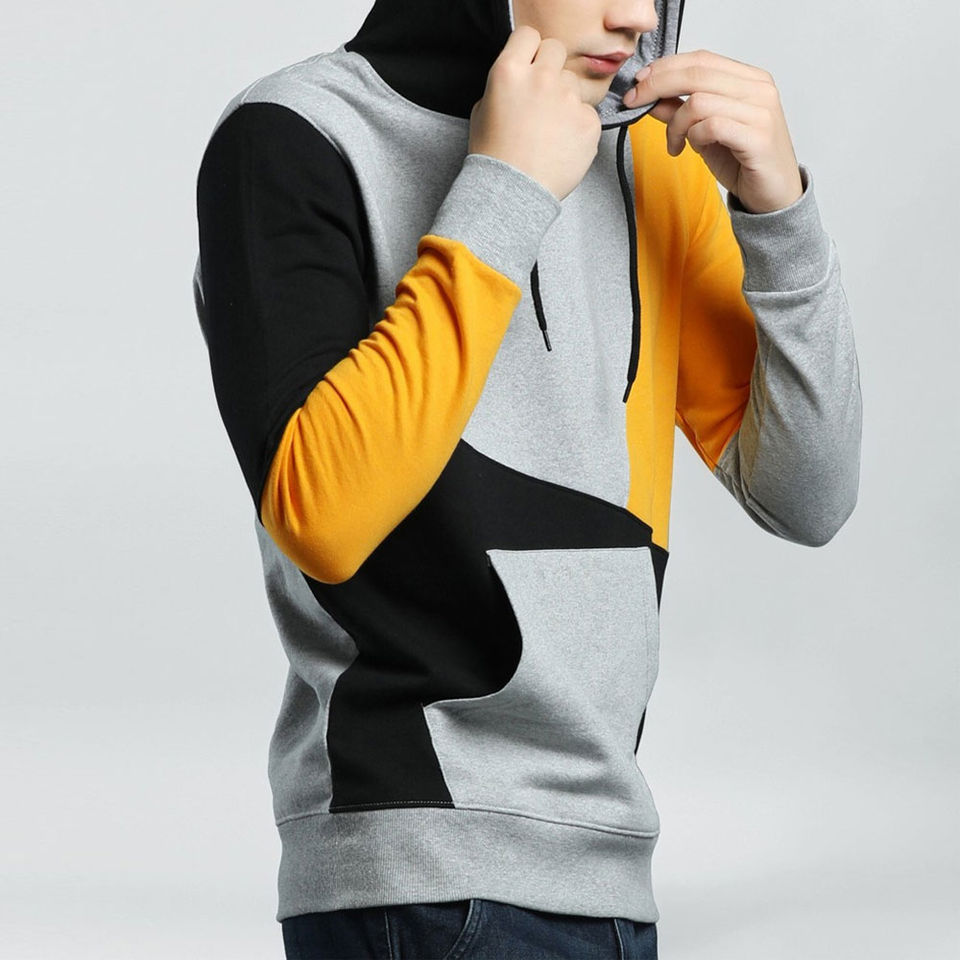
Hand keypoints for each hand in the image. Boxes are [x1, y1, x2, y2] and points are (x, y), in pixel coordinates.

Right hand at [470, 26, 601, 201]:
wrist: (513, 193)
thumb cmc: (494, 158)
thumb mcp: (483, 111)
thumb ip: (505, 86)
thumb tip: (522, 79)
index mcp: (510, 71)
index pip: (529, 35)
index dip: (530, 50)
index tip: (531, 64)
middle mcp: (541, 78)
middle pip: (556, 50)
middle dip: (551, 68)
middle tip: (543, 98)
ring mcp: (568, 99)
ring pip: (574, 84)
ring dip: (566, 100)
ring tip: (550, 132)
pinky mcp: (588, 121)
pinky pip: (587, 113)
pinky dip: (578, 128)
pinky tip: (561, 146)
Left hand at [624, 49, 803, 213]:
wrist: (773, 196)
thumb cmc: (742, 162)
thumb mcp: (703, 133)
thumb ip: (679, 112)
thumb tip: (649, 97)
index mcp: (749, 79)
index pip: (701, 60)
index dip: (665, 67)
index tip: (638, 83)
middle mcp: (758, 89)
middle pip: (696, 73)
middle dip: (657, 86)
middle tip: (634, 102)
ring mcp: (761, 112)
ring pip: (699, 101)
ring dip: (675, 125)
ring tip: (674, 144)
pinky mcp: (758, 137)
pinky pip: (711, 127)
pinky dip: (692, 137)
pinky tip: (689, 149)